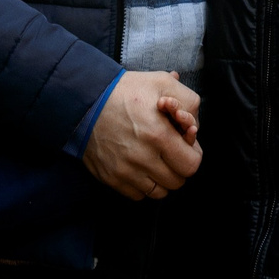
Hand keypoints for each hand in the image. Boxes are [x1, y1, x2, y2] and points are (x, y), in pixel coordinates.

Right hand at [81, 72, 202, 199]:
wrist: (84, 100)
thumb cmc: (123, 91)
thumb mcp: (161, 83)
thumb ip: (187, 101)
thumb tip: (193, 125)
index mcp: (158, 135)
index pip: (191, 165)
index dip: (192, 154)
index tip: (184, 145)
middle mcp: (142, 158)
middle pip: (177, 181)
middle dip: (178, 166)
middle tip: (170, 151)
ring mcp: (125, 171)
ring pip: (159, 193)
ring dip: (161, 179)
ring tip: (155, 160)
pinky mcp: (111, 178)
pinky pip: (137, 195)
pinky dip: (142, 185)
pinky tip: (139, 166)